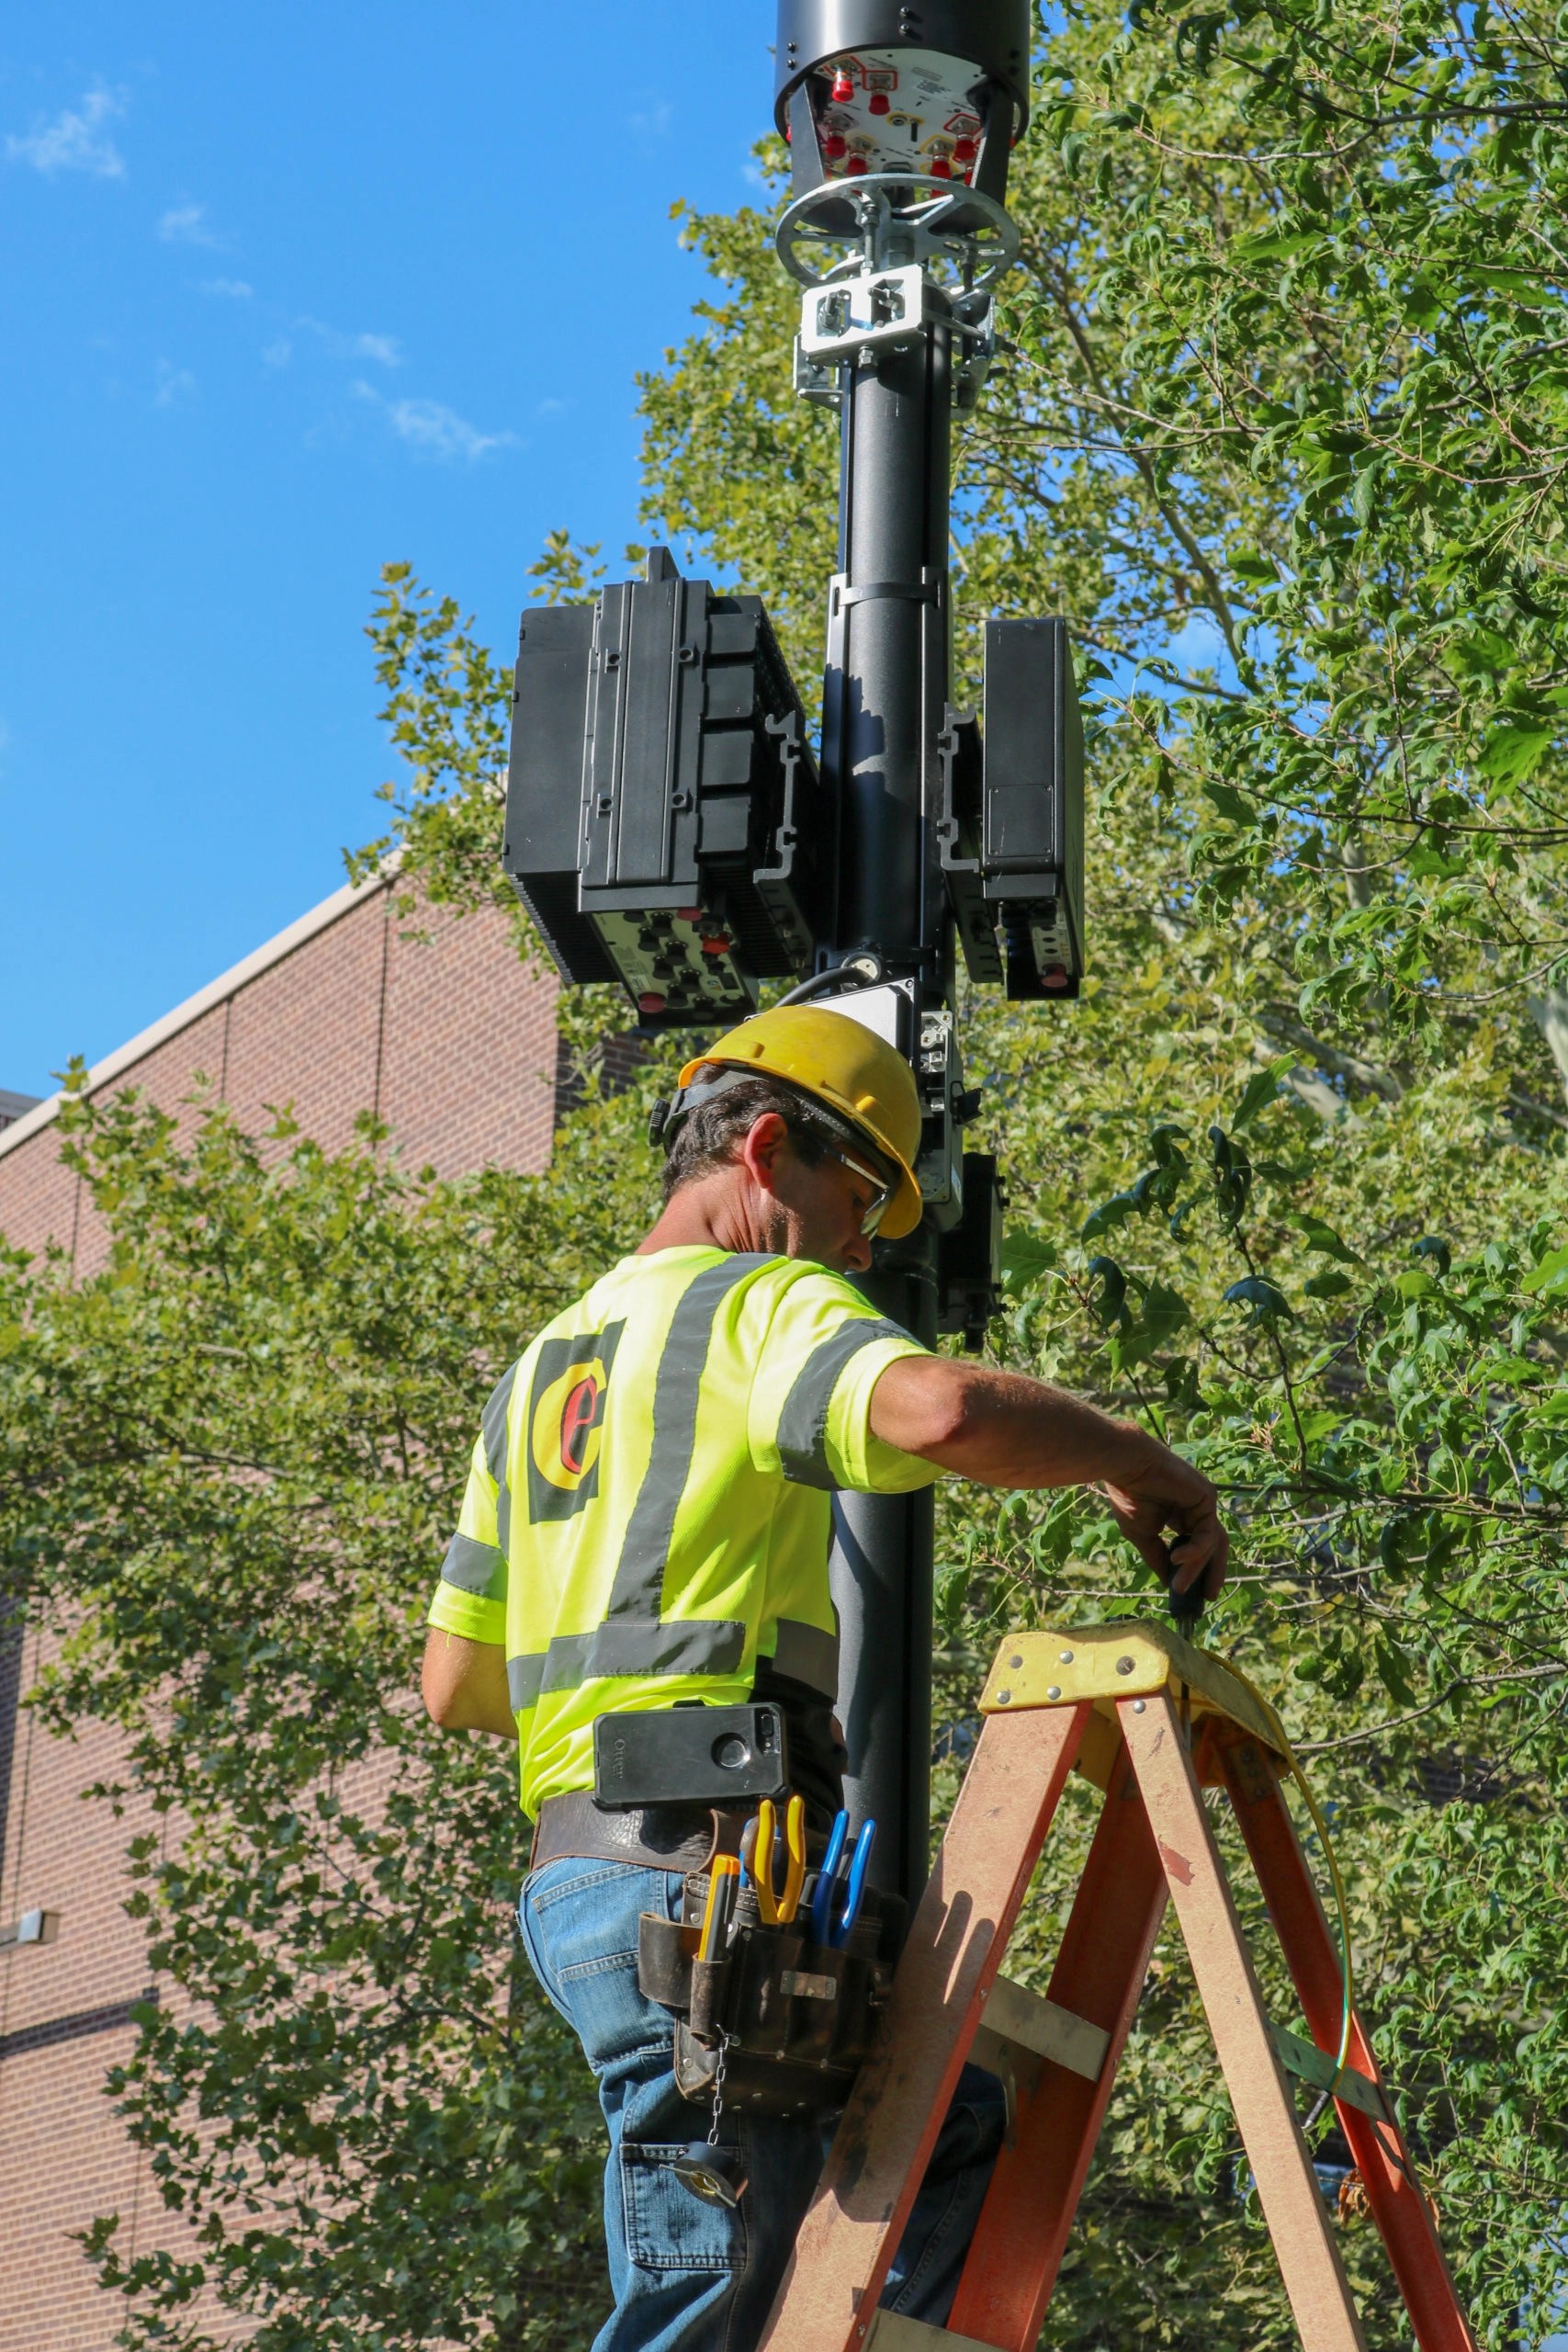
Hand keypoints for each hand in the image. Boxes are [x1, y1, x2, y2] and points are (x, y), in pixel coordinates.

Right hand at [1100, 1437, 1228, 1605]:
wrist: (1126, 1467)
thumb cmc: (1129, 1496)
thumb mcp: (1142, 1535)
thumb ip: (1158, 1557)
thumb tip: (1169, 1582)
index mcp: (1181, 1515)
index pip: (1197, 1544)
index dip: (1196, 1568)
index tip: (1189, 1592)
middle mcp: (1196, 1509)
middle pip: (1214, 1546)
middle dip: (1211, 1573)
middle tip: (1206, 1598)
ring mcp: (1204, 1502)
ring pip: (1212, 1544)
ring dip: (1197, 1568)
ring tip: (1180, 1587)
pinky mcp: (1208, 1497)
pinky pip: (1207, 1534)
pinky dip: (1195, 1551)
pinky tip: (1177, 1560)